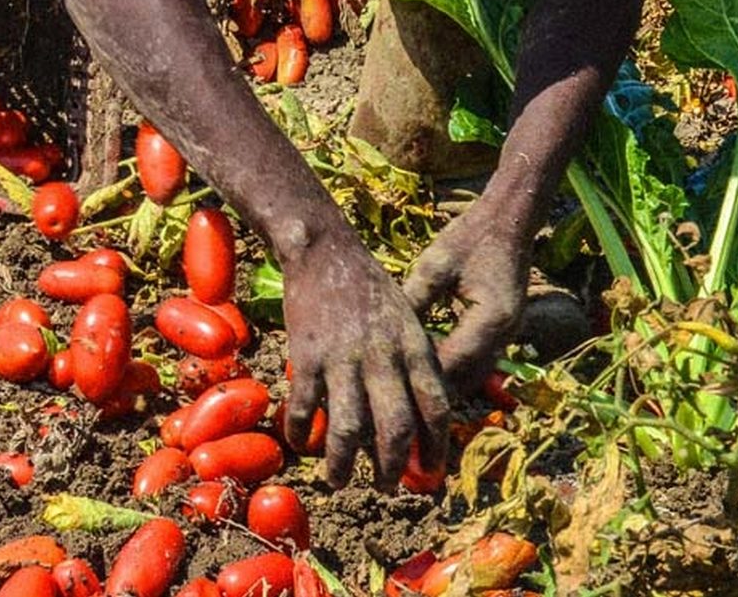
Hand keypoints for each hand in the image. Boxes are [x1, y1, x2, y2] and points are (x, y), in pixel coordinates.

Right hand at [281, 235, 449, 489]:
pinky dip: (303, 432)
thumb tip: (418, 411)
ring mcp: (343, 358)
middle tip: (385, 487)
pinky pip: (306, 407)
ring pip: (349, 428)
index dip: (435, 446)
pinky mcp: (307, 356)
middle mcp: (383, 357)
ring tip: (340, 483)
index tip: (429, 473)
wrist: (324, 250)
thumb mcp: (406, 318)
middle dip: (391, 466)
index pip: (436, 408)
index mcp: (414, 347)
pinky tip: (301, 444)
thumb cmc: (368, 285)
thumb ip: (413, 361)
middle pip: (395, 427)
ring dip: (345, 463)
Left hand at [403, 204, 534, 389]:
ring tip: (409, 393)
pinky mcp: (503, 331)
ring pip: (475, 374)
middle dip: (435, 391)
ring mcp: (508, 334)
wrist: (508, 222)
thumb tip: (384, 332)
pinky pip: (479, 361)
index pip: (454, 360)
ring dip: (447, 384)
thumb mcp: (435, 265)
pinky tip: (426, 371)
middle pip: (468, 377)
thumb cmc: (470, 238)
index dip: (424, 377)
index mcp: (492, 317)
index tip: (391, 386)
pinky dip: (455, 369)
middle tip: (396, 399)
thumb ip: (415, 298)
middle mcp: (506, 333)